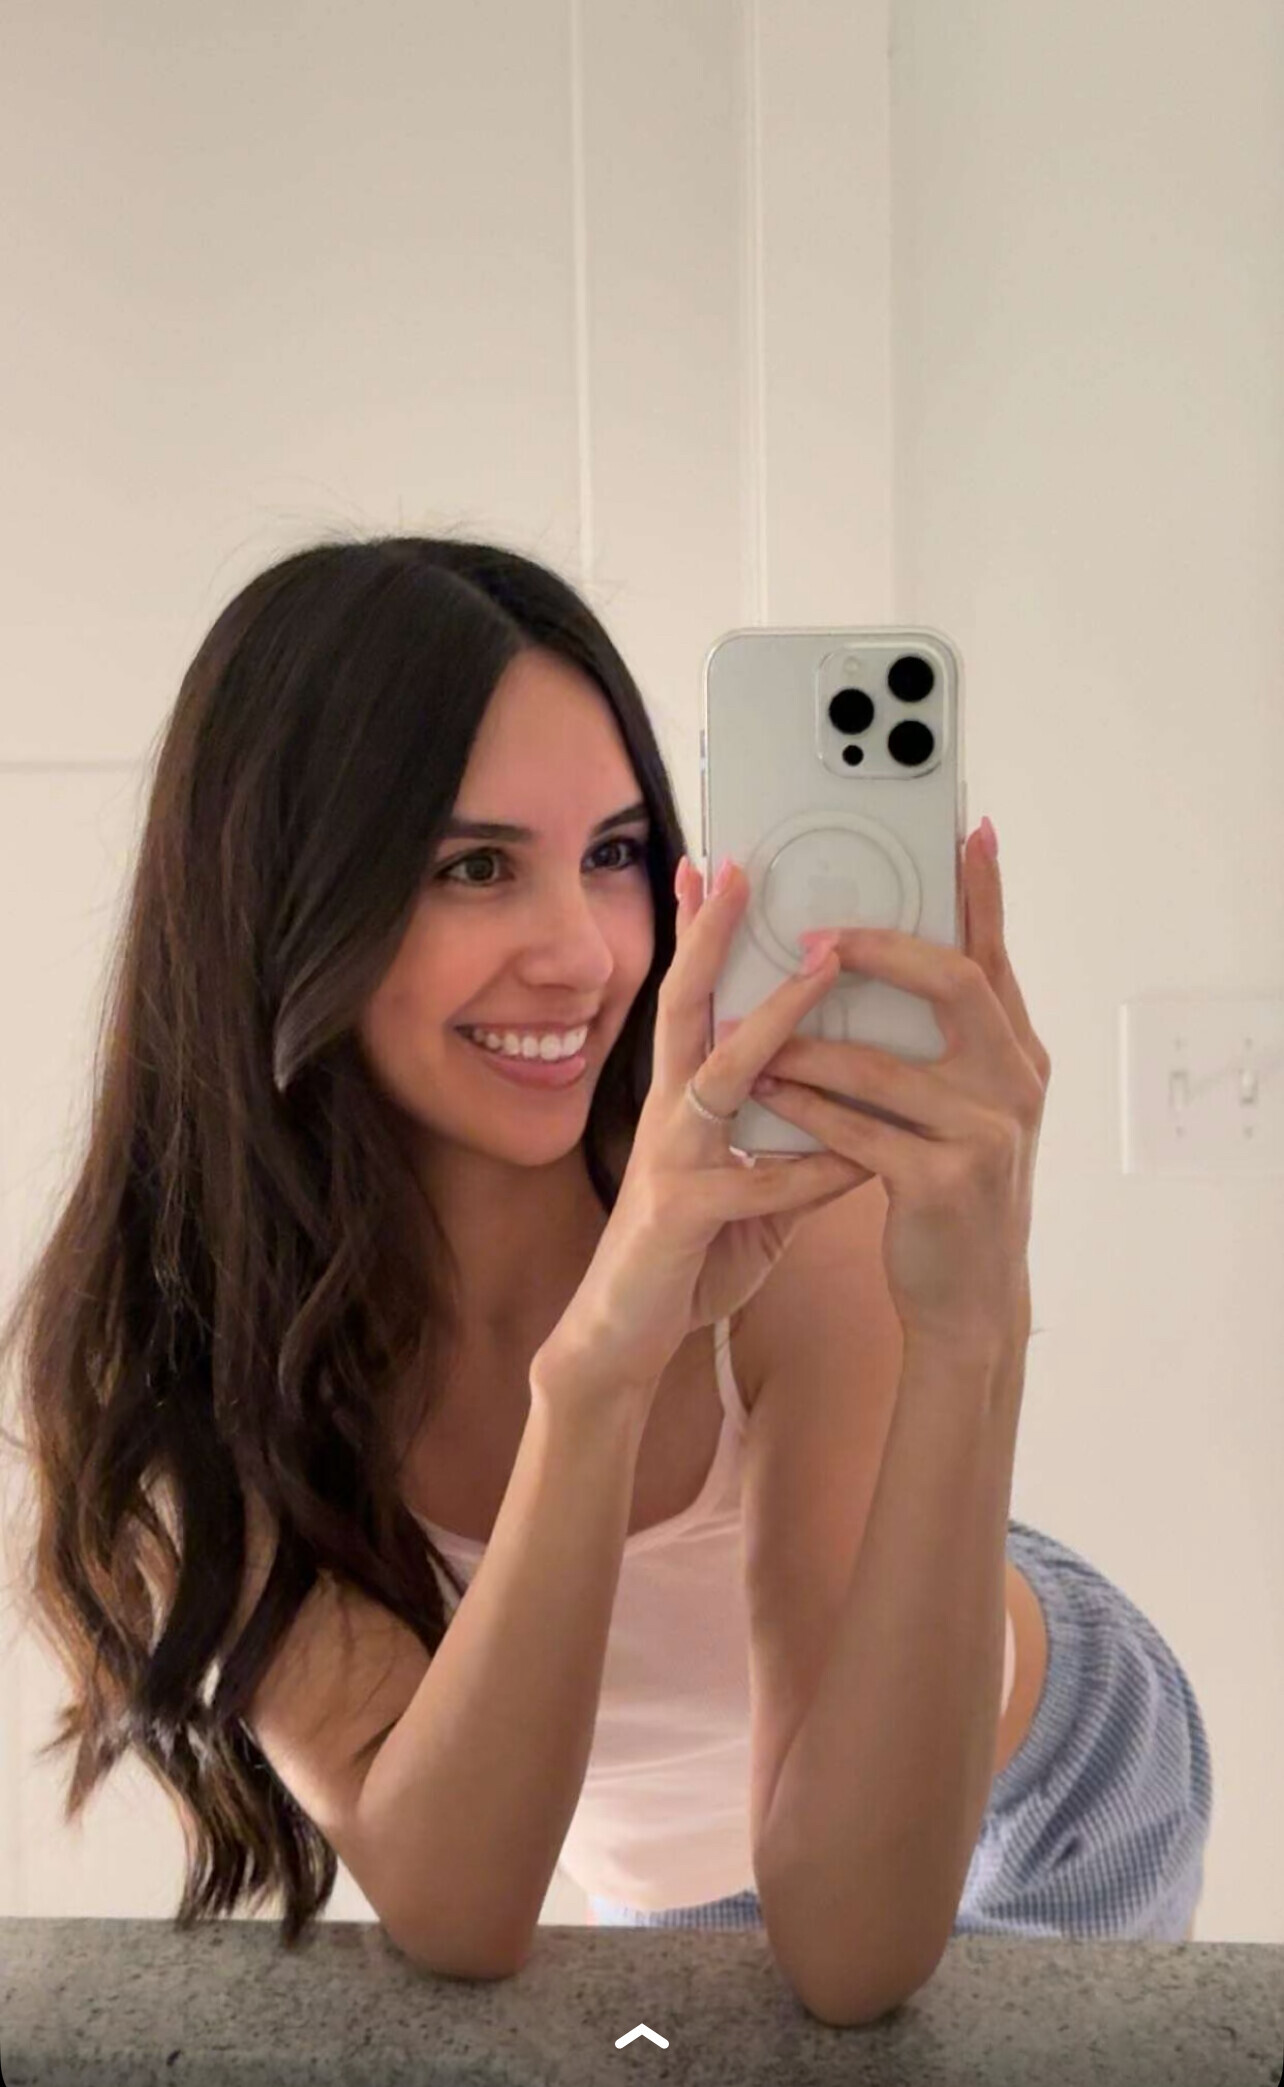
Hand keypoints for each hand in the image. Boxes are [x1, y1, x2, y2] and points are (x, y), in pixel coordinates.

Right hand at [534, 856, 868, 1405]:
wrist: (622, 1336)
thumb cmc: (686, 1254)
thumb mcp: (748, 1189)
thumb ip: (791, 1145)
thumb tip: (851, 1110)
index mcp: (684, 1100)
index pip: (693, 999)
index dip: (700, 934)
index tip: (715, 868)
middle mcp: (670, 1115)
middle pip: (687, 1005)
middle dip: (712, 935)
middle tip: (738, 869)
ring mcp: (672, 1160)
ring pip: (723, 1073)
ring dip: (775, 1019)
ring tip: (823, 968)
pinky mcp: (684, 1216)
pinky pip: (758, 1186)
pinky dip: (809, 1170)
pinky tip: (855, 1156)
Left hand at [740, 826, 1050, 1349]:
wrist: (972, 1300)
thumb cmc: (951, 1191)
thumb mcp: (963, 1109)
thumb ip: (937, 1044)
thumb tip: (881, 964)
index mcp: (1016, 1055)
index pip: (995, 956)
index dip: (983, 893)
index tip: (967, 830)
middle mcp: (1014, 1084)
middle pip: (955, 984)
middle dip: (880, 950)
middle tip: (817, 935)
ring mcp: (984, 1134)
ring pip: (884, 1064)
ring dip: (808, 1042)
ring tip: (750, 1025)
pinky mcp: (942, 1183)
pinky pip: (857, 1130)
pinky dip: (805, 1110)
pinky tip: (766, 1095)